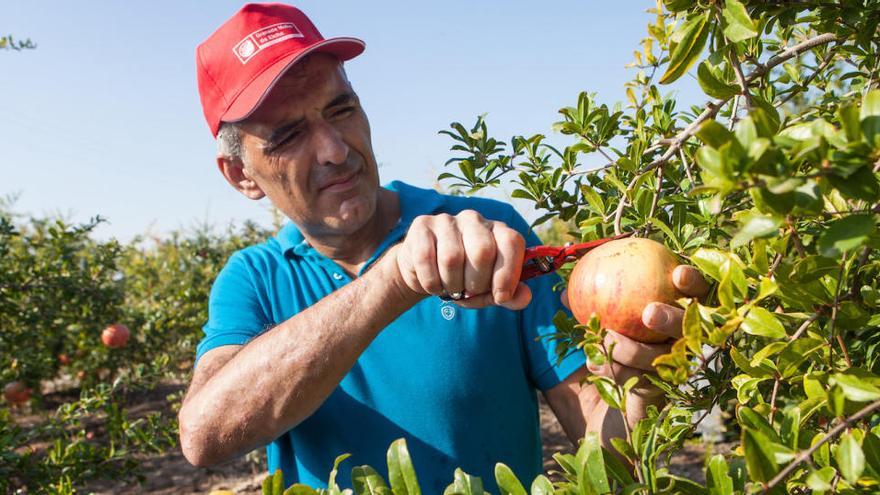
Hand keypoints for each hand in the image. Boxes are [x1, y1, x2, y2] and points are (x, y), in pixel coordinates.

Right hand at [392, 210, 531, 309]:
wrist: (424, 272)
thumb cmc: (463, 279)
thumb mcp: (488, 291)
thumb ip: (508, 295)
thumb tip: (525, 297)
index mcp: (497, 231)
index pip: (511, 242)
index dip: (508, 274)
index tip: (500, 297)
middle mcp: (474, 219)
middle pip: (482, 251)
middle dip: (477, 282)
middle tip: (469, 292)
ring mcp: (447, 220)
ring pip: (452, 258)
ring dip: (451, 285)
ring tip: (450, 289)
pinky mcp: (422, 225)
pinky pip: (426, 258)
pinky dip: (431, 282)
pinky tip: (433, 284)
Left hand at [561, 265, 708, 431]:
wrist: (601, 407)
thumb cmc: (600, 356)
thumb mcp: (593, 328)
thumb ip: (586, 309)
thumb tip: (563, 292)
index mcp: (672, 315)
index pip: (695, 294)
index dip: (694, 283)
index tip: (677, 273)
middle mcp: (680, 343)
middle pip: (692, 328)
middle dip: (674, 318)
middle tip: (649, 312)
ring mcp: (673, 371)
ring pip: (663, 357)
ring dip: (634, 349)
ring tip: (608, 339)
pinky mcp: (659, 394)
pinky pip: (641, 381)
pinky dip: (616, 370)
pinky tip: (594, 365)